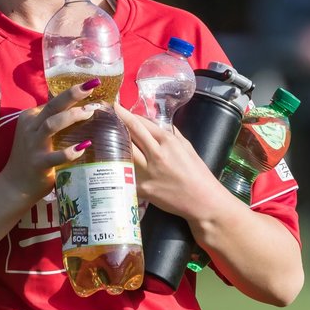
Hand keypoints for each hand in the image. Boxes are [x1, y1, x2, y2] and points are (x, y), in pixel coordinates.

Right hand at [0, 80, 102, 200]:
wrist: (14, 185)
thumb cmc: (32, 157)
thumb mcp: (38, 134)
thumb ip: (54, 121)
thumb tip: (84, 109)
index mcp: (31, 117)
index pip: (54, 102)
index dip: (73, 93)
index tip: (92, 85)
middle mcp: (30, 127)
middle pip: (52, 106)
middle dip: (72, 94)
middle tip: (92, 86)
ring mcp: (33, 145)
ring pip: (51, 124)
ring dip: (71, 117)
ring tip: (89, 113)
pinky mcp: (38, 163)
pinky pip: (54, 156)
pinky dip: (69, 152)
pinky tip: (83, 147)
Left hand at [115, 104, 217, 219]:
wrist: (202, 200)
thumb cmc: (198, 173)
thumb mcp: (187, 147)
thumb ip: (171, 134)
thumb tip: (157, 124)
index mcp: (168, 142)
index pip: (142, 123)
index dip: (127, 114)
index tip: (118, 108)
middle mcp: (156, 154)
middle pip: (130, 134)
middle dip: (117, 122)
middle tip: (107, 115)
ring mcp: (147, 172)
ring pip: (125, 151)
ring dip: (115, 142)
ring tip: (106, 135)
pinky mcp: (142, 188)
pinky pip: (127, 174)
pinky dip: (120, 166)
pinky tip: (112, 160)